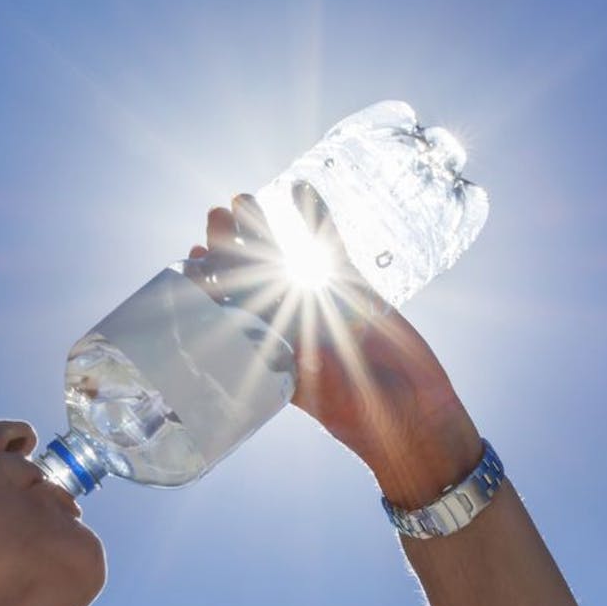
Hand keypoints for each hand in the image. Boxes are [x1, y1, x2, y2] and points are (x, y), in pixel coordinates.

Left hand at [190, 186, 483, 506]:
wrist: (413, 417)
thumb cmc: (358, 415)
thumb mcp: (315, 392)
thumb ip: (291, 362)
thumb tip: (266, 340)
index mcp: (268, 348)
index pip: (230, 307)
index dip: (211, 282)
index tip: (193, 258)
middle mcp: (289, 320)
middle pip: (252, 274)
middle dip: (231, 245)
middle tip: (215, 215)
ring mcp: (320, 300)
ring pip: (286, 254)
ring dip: (265, 226)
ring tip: (243, 198)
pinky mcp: (353, 288)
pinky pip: (330, 247)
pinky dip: (317, 218)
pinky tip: (302, 189)